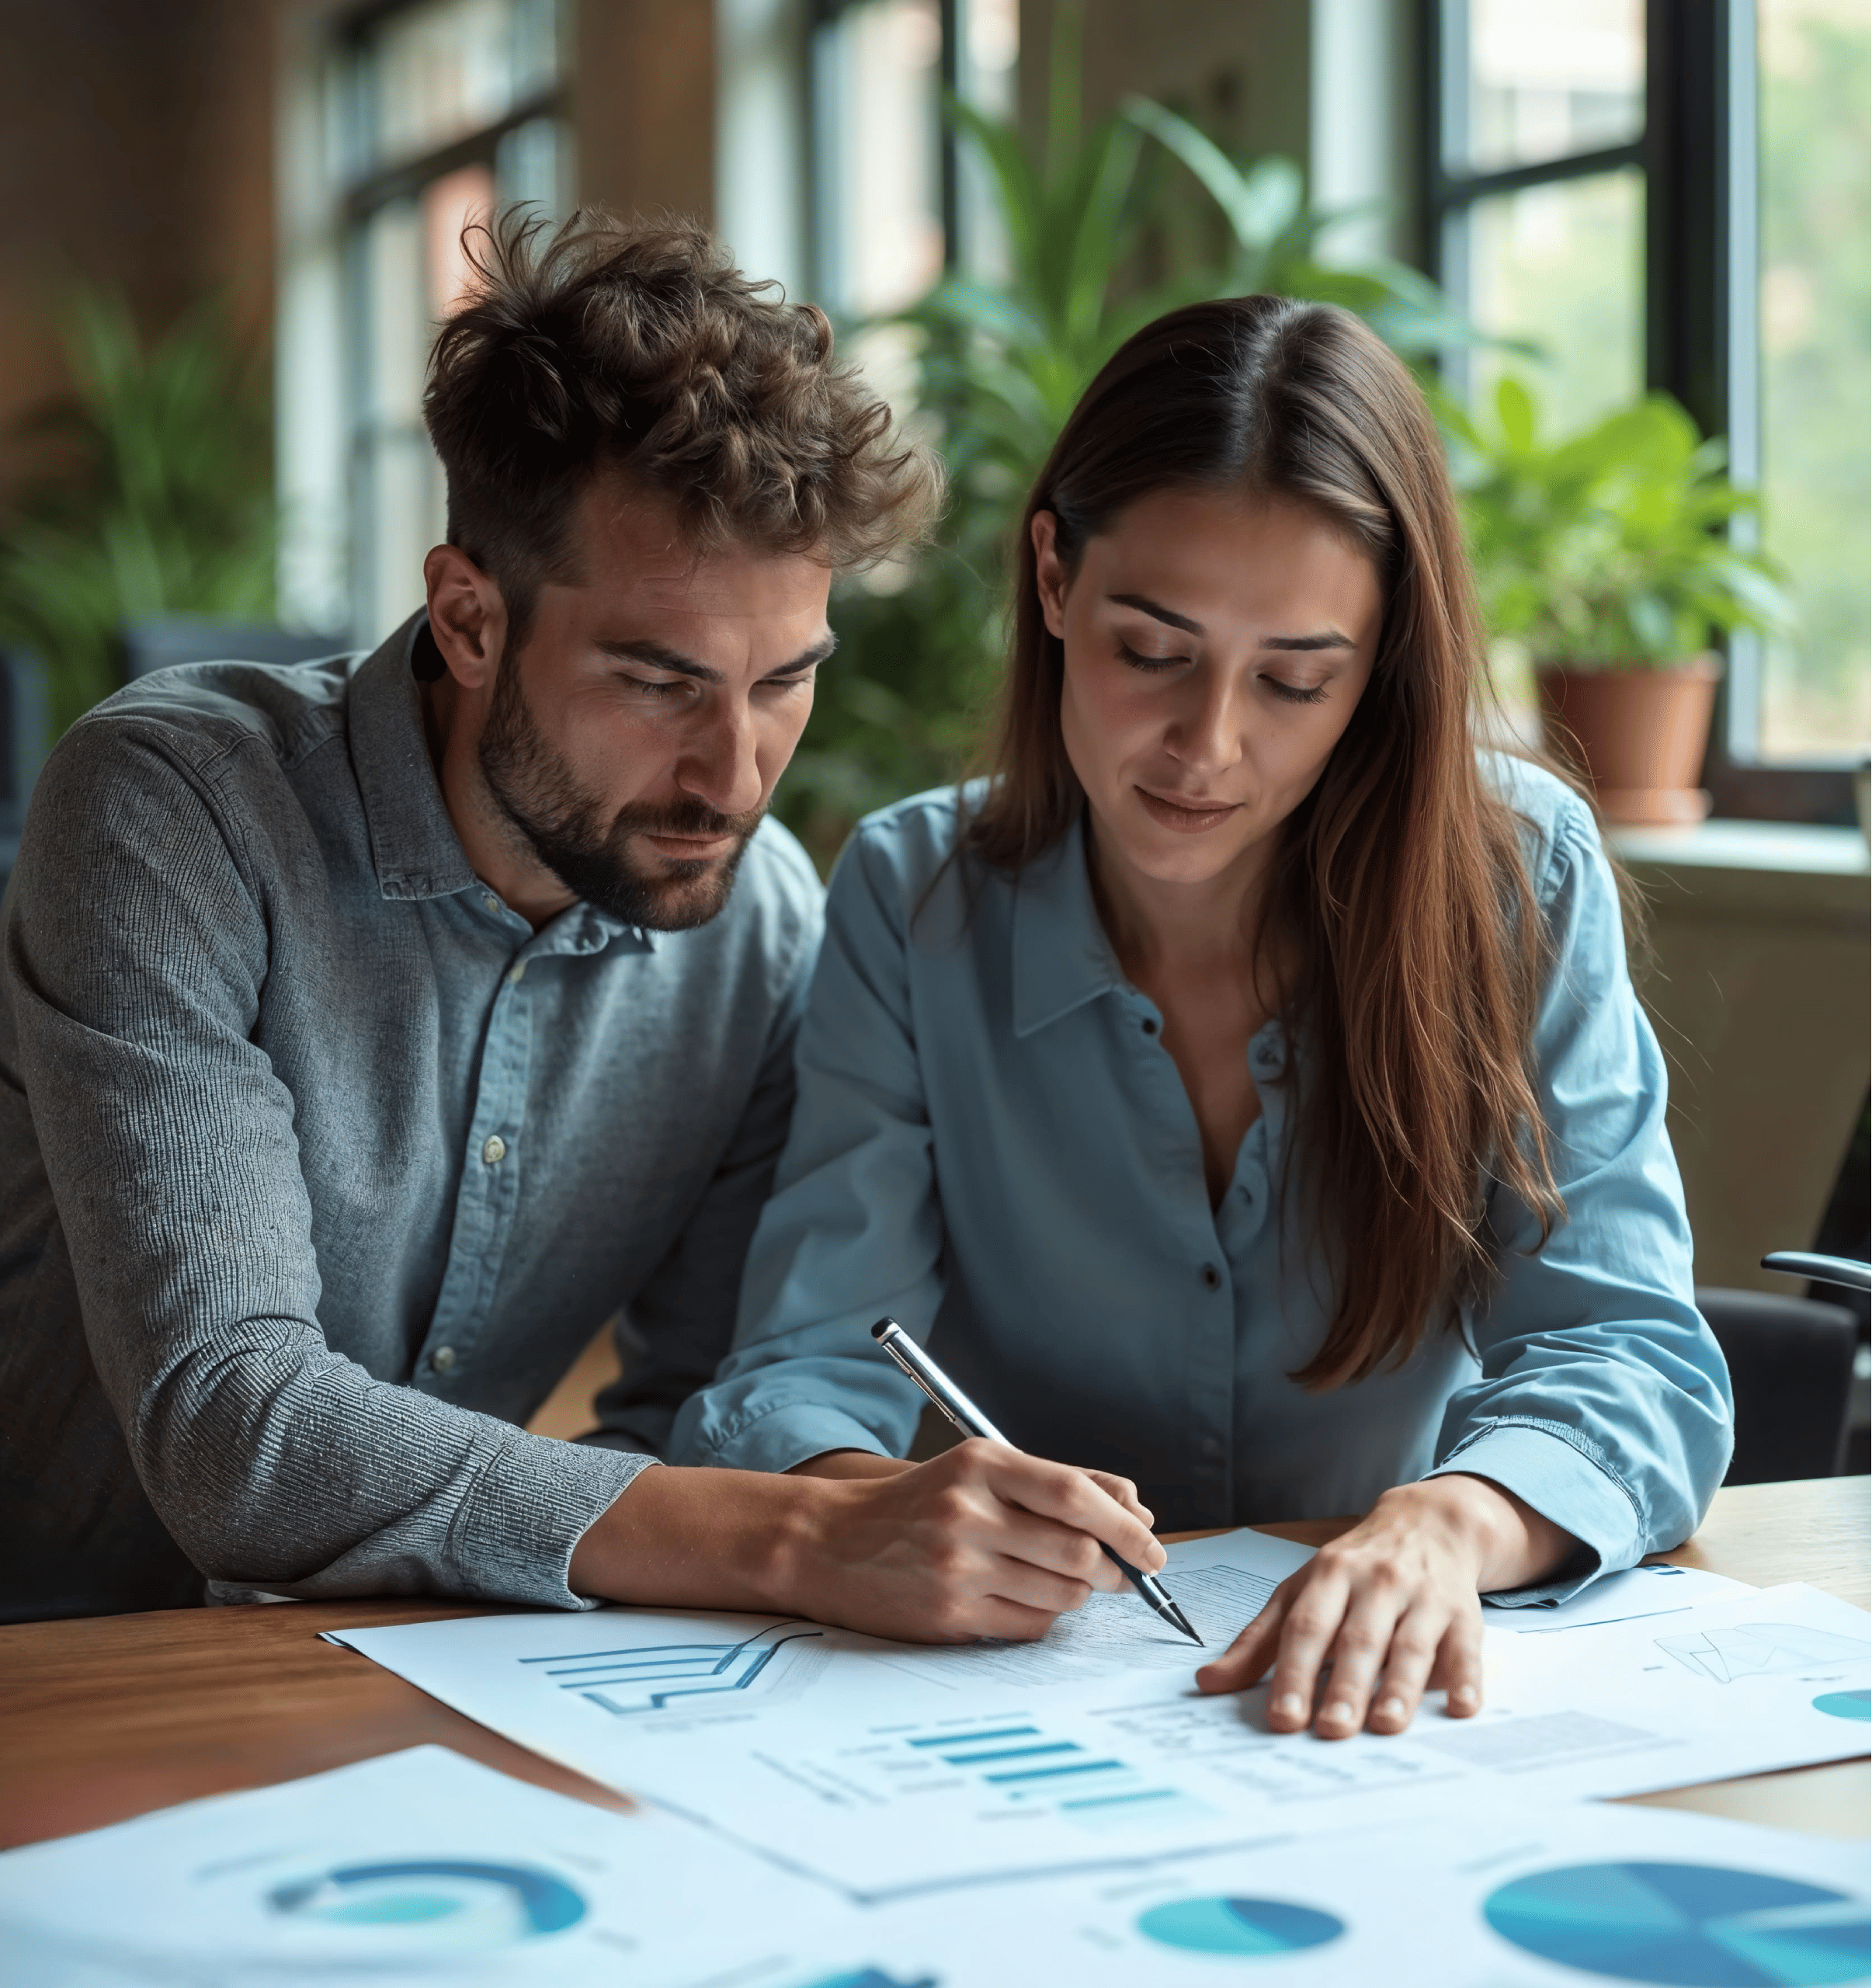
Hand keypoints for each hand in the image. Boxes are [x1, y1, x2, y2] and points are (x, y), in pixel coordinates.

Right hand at [567, 1444, 1162, 1645]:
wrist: (828, 1540)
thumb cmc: (915, 1503)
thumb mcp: (978, 1469)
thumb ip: (1057, 1480)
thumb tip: (1135, 1505)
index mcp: (981, 1464)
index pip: (1077, 1494)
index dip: (1127, 1524)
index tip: (1153, 1543)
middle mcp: (969, 1512)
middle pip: (1078, 1552)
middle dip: (1116, 1568)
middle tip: (1125, 1573)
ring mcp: (957, 1567)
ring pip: (1061, 1595)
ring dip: (1081, 1595)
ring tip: (1067, 1582)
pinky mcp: (948, 1614)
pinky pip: (1028, 1626)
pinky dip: (1045, 1618)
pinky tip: (1027, 1601)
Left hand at [1193, 1475, 1574, 1737]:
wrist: (1428, 1523)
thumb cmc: (1355, 1569)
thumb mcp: (1301, 1590)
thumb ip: (1259, 1640)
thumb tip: (1208, 1684)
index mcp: (1329, 1575)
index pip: (1307, 1626)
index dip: (1294, 1673)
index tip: (1283, 1718)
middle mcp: (1377, 1582)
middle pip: (1358, 1639)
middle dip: (1345, 1686)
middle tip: (1332, 1730)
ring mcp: (1423, 1597)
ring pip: (1410, 1645)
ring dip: (1399, 1687)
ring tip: (1385, 1726)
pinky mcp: (1464, 1614)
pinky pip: (1466, 1648)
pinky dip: (1465, 1678)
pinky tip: (1460, 1707)